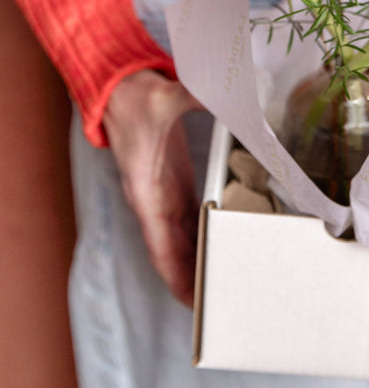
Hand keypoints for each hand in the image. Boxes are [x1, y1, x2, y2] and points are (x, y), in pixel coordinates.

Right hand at [103, 70, 203, 306]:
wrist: (120, 89)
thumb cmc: (136, 98)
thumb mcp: (165, 96)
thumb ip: (195, 97)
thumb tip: (228, 94)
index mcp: (145, 188)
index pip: (159, 242)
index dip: (175, 273)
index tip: (191, 299)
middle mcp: (152, 199)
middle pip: (172, 250)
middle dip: (192, 275)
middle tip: (220, 298)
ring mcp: (163, 194)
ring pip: (181, 239)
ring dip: (198, 260)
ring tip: (224, 282)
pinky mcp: (174, 183)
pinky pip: (188, 220)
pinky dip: (201, 237)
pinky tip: (219, 247)